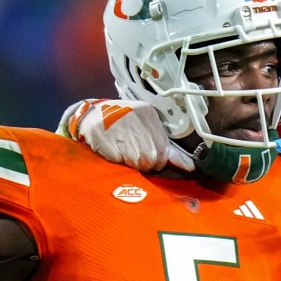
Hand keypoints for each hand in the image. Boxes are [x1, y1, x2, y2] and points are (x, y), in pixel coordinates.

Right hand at [59, 99, 193, 171]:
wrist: (90, 115)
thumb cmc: (122, 125)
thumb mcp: (145, 129)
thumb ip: (167, 148)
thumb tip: (190, 166)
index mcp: (148, 114)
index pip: (163, 149)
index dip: (156, 158)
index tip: (150, 158)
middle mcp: (136, 118)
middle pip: (151, 157)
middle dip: (144, 163)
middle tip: (133, 156)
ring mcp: (120, 126)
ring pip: (137, 160)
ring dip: (130, 163)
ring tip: (123, 152)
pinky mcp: (105, 136)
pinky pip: (119, 160)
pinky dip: (117, 160)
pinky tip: (113, 150)